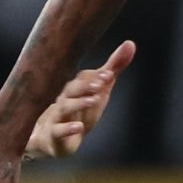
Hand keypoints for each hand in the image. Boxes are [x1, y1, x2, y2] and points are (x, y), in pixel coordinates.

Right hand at [27, 42, 135, 159]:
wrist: (51, 139)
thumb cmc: (79, 111)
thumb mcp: (99, 91)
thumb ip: (112, 70)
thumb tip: (130, 43)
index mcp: (75, 89)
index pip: (83, 79)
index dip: (96, 77)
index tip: (109, 74)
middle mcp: (64, 100)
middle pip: (71, 89)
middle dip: (85, 86)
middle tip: (100, 85)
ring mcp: (57, 118)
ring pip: (64, 108)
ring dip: (78, 103)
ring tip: (94, 100)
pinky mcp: (54, 137)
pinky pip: (58, 132)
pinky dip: (68, 129)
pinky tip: (79, 128)